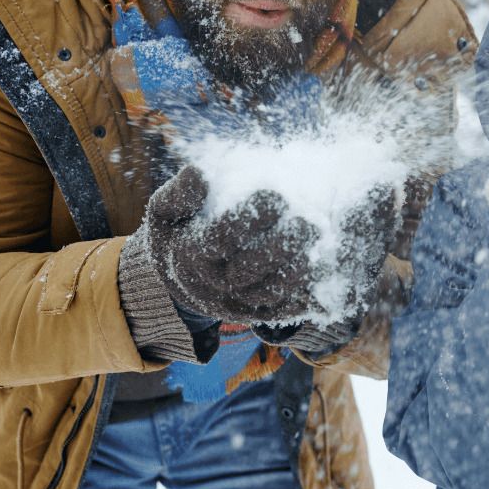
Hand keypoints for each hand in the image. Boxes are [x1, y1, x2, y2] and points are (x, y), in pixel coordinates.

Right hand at [142, 166, 399, 325]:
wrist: (182, 280)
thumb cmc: (179, 234)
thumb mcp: (166, 213)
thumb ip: (178, 194)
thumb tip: (199, 173)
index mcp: (191, 256)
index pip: (223, 238)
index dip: (251, 217)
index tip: (275, 196)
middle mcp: (215, 285)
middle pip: (250, 271)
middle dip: (282, 246)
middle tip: (306, 221)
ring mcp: (237, 304)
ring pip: (271, 293)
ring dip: (298, 268)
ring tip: (318, 238)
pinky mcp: (257, 314)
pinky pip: (283, 309)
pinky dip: (305, 294)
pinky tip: (322, 268)